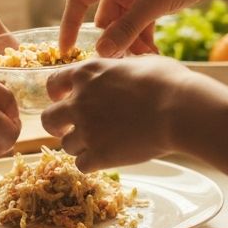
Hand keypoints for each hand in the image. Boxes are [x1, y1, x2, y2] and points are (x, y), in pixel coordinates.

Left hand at [40, 55, 197, 171]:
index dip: (57, 93)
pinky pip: (81, 164)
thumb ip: (120, 67)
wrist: (179, 110)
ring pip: (66, 145)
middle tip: (71, 129)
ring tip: (100, 144)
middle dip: (58, 125)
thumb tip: (121, 68)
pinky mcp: (98, 154)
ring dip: (79, 146)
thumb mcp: (140, 62)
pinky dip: (91, 163)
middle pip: (48, 118)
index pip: (53, 83)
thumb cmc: (167, 82)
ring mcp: (87, 129)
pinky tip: (106, 158)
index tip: (65, 100)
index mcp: (87, 74)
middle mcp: (79, 101)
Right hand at [58, 0, 226, 56]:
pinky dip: (143, 36)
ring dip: (131, 41)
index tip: (67, 51)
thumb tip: (101, 53)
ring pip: (123, 21)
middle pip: (105, 16)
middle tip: (123, 64)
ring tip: (146, 59)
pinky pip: (138, 20)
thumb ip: (127, 29)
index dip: (70, 25)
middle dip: (113, 40)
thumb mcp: (155, 3)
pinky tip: (153, 53)